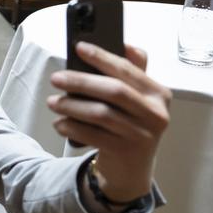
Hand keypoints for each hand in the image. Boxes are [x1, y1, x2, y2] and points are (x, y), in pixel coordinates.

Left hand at [47, 43, 170, 201]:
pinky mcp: (125, 152)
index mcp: (159, 94)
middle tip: (56, 78)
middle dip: (81, 81)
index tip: (79, 47)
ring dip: (71, 106)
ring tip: (53, 102)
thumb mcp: (137, 99)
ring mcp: (142, 135)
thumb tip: (125, 44)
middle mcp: (156, 114)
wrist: (132, 169)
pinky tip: (59, 123)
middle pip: (114, 90)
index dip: (102, 57)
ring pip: (101, 113)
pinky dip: (72, 127)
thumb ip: (133, 72)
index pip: (128, 70)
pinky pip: (92, 135)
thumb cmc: (130, 124)